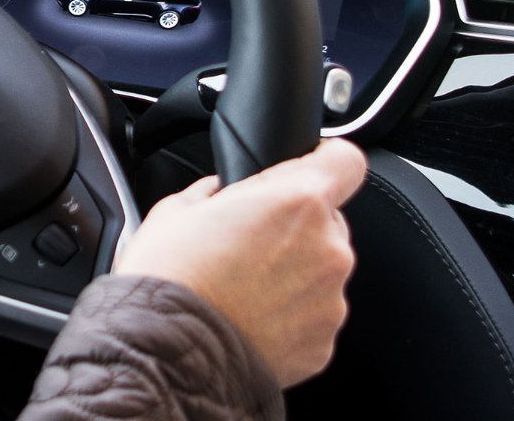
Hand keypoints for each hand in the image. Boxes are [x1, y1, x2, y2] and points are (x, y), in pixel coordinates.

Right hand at [113, 138, 365, 387]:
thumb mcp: (180, 207)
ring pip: (322, 269)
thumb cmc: (170, 279)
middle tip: (247, 243)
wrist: (167, 354)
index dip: (323, 161)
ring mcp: (331, 299)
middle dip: (294, 226)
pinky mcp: (324, 342)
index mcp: (297, 200)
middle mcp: (327, 247)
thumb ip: (221, 190)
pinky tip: (250, 317)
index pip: (345, 160)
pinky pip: (314, 314)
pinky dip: (290, 313)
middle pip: (328, 219)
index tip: (305, 171)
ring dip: (293, 272)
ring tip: (243, 288)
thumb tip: (226, 192)